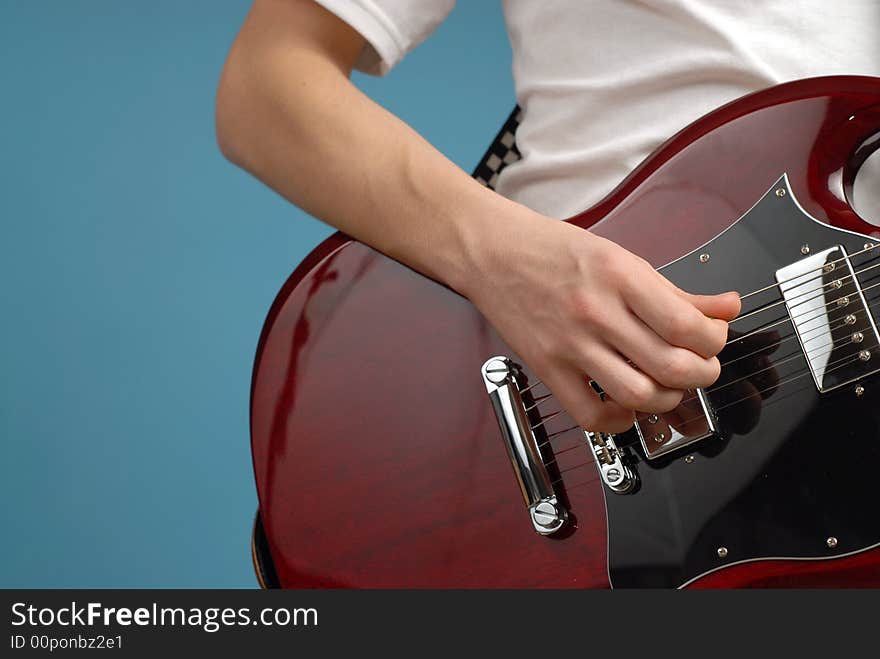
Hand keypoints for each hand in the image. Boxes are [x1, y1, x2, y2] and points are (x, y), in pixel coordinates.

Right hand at [462, 211, 740, 432]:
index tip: (713, 339)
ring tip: (668, 386)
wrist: (491, 252)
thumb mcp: (621, 257)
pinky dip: (619, 419)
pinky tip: (626, 405)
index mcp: (619, 276)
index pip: (687, 325)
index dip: (714, 341)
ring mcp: (569, 344)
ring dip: (667, 399)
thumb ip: (676, 290)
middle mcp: (595, 311)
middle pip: (671, 366)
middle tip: (701, 367)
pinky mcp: (547, 367)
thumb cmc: (551, 250)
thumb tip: (725, 308)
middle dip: (702, 374)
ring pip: (638, 395)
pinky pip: (590, 414)